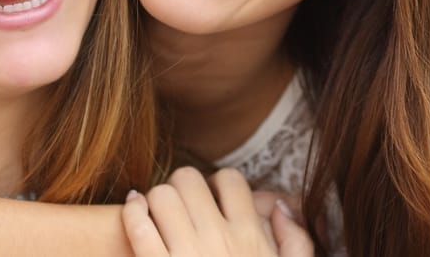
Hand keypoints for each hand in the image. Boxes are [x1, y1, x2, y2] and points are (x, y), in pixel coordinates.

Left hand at [122, 167, 312, 255]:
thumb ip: (296, 243)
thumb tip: (279, 206)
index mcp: (250, 239)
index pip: (231, 180)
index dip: (219, 183)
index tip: (212, 198)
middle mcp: (218, 241)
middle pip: (189, 180)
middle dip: (183, 186)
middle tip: (182, 203)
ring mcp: (185, 256)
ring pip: (161, 195)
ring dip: (157, 198)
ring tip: (159, 211)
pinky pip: (137, 224)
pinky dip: (133, 211)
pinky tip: (136, 211)